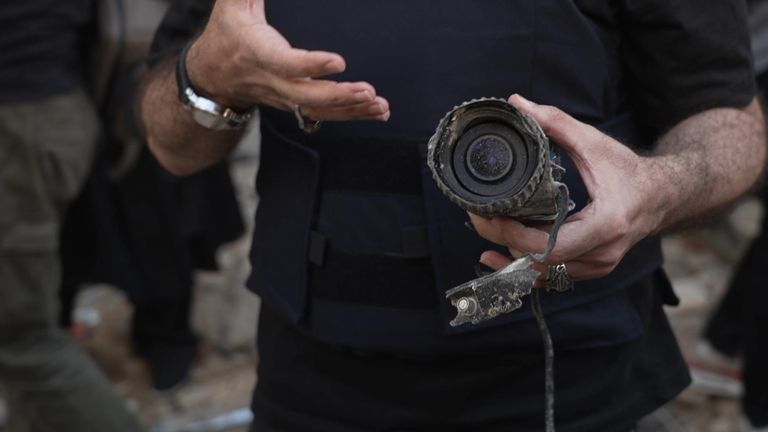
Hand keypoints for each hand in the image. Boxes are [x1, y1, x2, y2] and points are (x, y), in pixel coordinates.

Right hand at [186, 0, 388, 120]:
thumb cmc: (227, 31)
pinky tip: (376, 112)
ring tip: (380, 106)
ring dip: (352, 110)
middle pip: (307, 95)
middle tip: (368, 91)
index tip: (339, 61)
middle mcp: (273, 80)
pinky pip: (324, 114)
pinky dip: (352, 115)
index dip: (312, 64)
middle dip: (339, 96)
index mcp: (258, 53)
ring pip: (319, 109)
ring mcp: (284, 96)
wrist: (212, 76)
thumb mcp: (232, 3)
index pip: (286, 63)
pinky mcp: (295, 104)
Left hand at [470, 94, 659, 281]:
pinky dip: (526, 265)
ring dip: (511, 256)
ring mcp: (598, 266)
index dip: (515, 235)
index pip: (550, 245)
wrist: (661, 197)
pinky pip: (552, 276)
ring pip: (543, 274)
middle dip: (504, 242)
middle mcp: (602, 254)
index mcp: (605, 225)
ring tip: (486, 230)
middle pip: (541, 263)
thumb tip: (516, 104)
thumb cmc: (629, 171)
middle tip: (478, 219)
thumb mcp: (594, 143)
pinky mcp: (591, 270)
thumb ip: (556, 122)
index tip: (492, 214)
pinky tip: (503, 251)